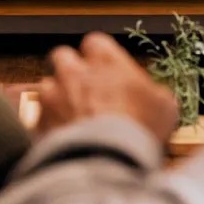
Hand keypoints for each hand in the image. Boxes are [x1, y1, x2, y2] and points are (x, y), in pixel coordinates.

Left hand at [36, 32, 179, 143]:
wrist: (107, 161)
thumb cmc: (138, 128)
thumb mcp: (164, 107)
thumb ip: (152, 93)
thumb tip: (155, 98)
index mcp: (105, 60)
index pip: (96, 43)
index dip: (100, 56)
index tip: (108, 69)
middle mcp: (74, 72)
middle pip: (62, 56)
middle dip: (70, 70)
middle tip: (84, 88)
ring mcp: (53, 96)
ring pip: (47, 86)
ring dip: (56, 98)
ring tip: (72, 117)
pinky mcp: (39, 123)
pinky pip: (39, 118)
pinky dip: (48, 125)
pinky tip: (63, 138)